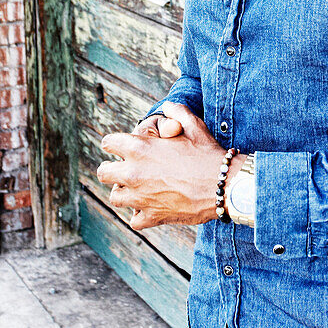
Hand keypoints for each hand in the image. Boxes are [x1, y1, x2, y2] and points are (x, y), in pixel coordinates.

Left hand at [97, 101, 246, 230]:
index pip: (108, 143)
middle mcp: (134, 173)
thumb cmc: (208, 153)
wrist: (224, 186)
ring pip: (115, 198)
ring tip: (138, 189)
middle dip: (112, 169)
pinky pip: (134, 220)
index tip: (121, 147)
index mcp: (139, 148)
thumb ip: (177, 112)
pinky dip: (141, 215)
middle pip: (103, 173)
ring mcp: (140, 198)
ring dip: (124, 192)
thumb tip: (168, 106)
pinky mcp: (152, 217)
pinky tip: (151, 207)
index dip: (114, 143)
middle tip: (125, 169)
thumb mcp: (194, 125)